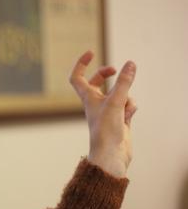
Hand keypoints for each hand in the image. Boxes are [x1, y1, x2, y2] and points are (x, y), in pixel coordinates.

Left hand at [70, 51, 137, 177]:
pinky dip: (131, 108)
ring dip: (126, 96)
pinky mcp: (120, 119)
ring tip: (125, 108)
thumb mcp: (116, 102)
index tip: (91, 53)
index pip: (77, 77)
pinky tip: (129, 117)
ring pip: (120, 94)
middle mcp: (96, 103)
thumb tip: (130, 64)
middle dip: (108, 74)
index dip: (81, 64)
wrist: (111, 155)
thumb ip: (123, 83)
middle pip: (98, 82)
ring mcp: (108, 111)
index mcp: (87, 98)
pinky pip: (128, 105)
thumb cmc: (106, 131)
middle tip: (116, 70)